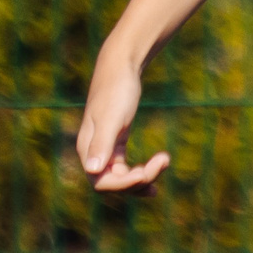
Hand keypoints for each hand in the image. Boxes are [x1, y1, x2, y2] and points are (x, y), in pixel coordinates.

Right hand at [75, 48, 170, 194]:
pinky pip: (125, 168)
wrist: (121, 68)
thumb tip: (91, 170)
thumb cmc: (116, 91)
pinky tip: (155, 174)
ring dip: (144, 177)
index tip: (145, 174)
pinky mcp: (117, 143)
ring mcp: (105, 149)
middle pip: (113, 184)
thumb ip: (102, 144)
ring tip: (165, 161)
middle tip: (164, 160)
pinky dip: (141, 173)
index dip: (123, 184)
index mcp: (87, 148)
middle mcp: (93, 153)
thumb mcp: (111, 118)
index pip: (100, 182)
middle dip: (139, 179)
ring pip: (121, 178)